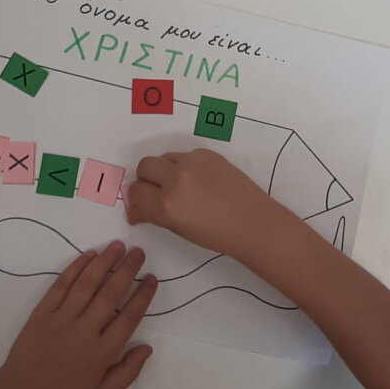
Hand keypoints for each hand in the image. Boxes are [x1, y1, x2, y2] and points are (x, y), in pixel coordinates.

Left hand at [0, 242, 155, 388]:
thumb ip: (128, 371)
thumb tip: (147, 347)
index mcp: (101, 354)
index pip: (129, 318)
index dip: (142, 296)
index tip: (152, 278)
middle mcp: (83, 332)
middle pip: (110, 295)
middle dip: (127, 270)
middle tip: (139, 252)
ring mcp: (61, 319)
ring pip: (87, 285)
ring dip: (104, 262)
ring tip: (118, 245)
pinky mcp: (42, 313)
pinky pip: (61, 286)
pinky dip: (75, 268)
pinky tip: (89, 255)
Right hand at [124, 147, 290, 259]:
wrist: (252, 222)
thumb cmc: (216, 234)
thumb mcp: (179, 229)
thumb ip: (155, 214)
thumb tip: (136, 208)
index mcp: (167, 204)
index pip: (136, 192)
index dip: (137, 201)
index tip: (141, 208)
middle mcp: (176, 179)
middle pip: (145, 167)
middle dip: (146, 181)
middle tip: (156, 194)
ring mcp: (193, 162)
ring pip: (164, 158)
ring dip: (164, 171)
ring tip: (180, 188)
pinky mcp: (208, 154)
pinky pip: (184, 155)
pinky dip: (185, 167)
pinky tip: (199, 182)